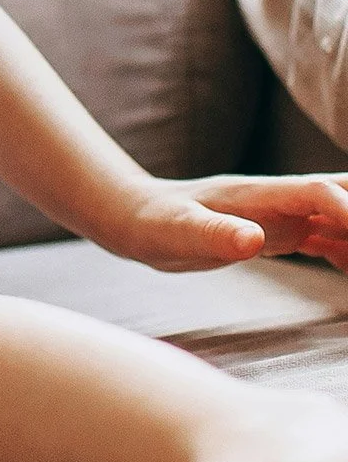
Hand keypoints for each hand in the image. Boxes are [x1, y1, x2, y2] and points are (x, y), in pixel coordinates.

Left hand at [109, 173, 347, 273]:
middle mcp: (276, 200)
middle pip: (339, 192)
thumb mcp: (177, 232)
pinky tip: (347, 269)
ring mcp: (280, 215)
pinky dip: (346, 250)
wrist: (134, 217)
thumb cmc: (152, 223)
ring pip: (339, 215)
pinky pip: (327, 237)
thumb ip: (214, 233)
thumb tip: (253, 240)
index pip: (317, 192)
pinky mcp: (277, 233)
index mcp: (256, 194)